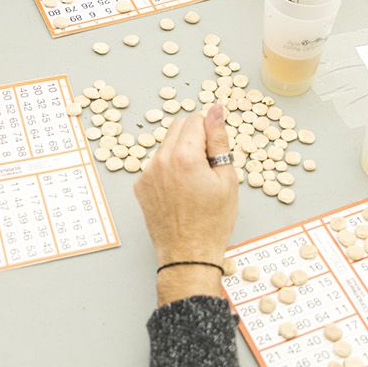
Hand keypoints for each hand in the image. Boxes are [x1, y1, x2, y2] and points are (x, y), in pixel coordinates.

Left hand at [134, 104, 238, 303]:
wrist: (188, 255)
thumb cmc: (212, 222)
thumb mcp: (226, 179)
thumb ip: (219, 139)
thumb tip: (216, 111)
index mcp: (184, 156)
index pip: (196, 119)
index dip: (210, 132)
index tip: (215, 153)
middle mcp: (160, 160)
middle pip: (178, 126)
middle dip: (195, 137)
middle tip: (207, 165)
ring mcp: (147, 173)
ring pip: (167, 144)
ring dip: (182, 152)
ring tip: (194, 181)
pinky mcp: (140, 185)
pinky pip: (157, 163)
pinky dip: (170, 168)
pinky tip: (181, 191)